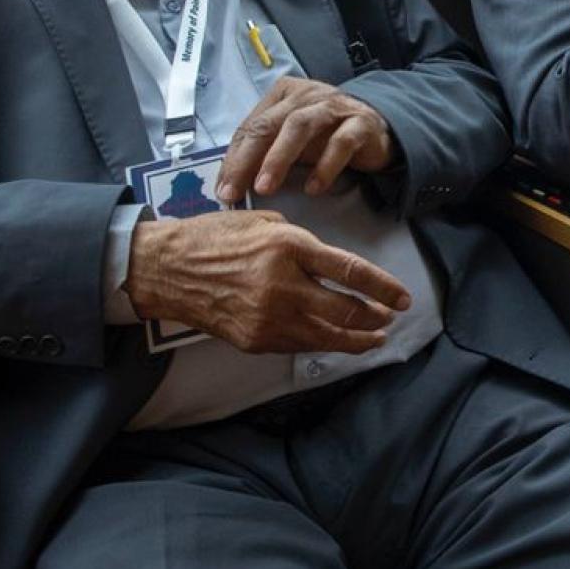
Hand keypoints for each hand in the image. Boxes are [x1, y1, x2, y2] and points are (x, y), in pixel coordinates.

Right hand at [125, 209, 409, 355]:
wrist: (166, 269)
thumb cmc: (214, 237)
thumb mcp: (264, 222)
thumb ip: (301, 244)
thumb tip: (331, 265)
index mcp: (288, 246)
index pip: (350, 271)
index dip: (383, 288)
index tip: (404, 298)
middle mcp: (283, 284)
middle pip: (346, 309)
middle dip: (376, 316)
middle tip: (391, 317)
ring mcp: (269, 317)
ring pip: (328, 336)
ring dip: (358, 339)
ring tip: (376, 337)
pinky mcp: (256, 339)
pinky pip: (302, 345)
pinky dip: (326, 344)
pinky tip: (339, 341)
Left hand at [217, 76, 397, 203]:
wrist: (378, 128)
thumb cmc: (327, 135)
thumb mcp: (292, 140)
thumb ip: (266, 152)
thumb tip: (231, 183)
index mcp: (284, 94)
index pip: (250, 126)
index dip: (233, 159)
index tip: (223, 190)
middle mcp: (306, 95)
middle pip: (268, 124)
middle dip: (247, 160)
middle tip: (233, 191)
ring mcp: (334, 106)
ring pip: (299, 127)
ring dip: (279, 158)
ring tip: (265, 188)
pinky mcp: (361, 123)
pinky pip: (340, 143)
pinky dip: (325, 166)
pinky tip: (313, 188)